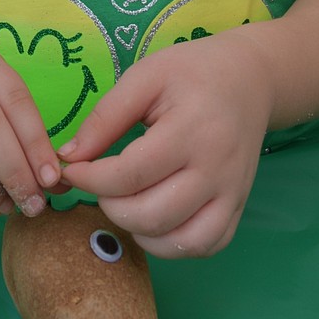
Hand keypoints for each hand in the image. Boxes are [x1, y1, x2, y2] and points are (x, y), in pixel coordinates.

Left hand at [57, 30, 273, 258]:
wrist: (249, 78)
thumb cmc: (192, 72)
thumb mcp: (146, 77)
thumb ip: (106, 116)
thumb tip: (69, 156)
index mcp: (191, 130)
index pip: (131, 174)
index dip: (91, 178)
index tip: (72, 169)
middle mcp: (216, 169)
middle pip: (152, 214)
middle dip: (110, 206)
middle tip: (98, 184)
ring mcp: (232, 193)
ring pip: (179, 241)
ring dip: (138, 230)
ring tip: (123, 201)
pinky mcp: (238, 207)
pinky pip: (204, 246)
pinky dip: (172, 244)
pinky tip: (153, 219)